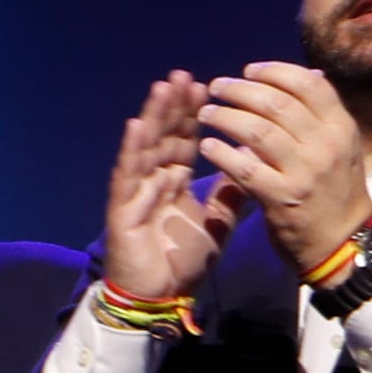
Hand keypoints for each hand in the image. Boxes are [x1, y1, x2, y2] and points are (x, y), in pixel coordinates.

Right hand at [100, 72, 235, 303]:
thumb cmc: (183, 262)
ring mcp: (135, 193)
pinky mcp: (122, 209)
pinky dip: (131, 151)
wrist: (161, 297)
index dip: (193, 114)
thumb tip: (249, 163)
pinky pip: (126, 176)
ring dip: (152, 117)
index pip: (184, 141)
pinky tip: (136, 127)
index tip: (205, 86)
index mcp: (174, 183)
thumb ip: (231, 195)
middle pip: (164, 137)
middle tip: (183, 75)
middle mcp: (153, 181)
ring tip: (162, 88)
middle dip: (173, 106)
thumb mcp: (218, 224)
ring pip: (145, 148)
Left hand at [196, 62, 371, 276]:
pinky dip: (222, 154)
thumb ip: (324, 113)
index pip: (309, 85)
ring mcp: (304, 172)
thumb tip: (310, 73)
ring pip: (257, 131)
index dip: (275, 72)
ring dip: (225, 117)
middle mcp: (326, 145)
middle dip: (241, 90)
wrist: (342, 241)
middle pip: (277, 103)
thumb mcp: (343, 147)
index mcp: (341, 128)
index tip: (249, 70)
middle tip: (216, 87)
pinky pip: (245, 168)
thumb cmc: (336, 190)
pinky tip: (206, 146)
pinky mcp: (282, 198)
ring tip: (205, 113)